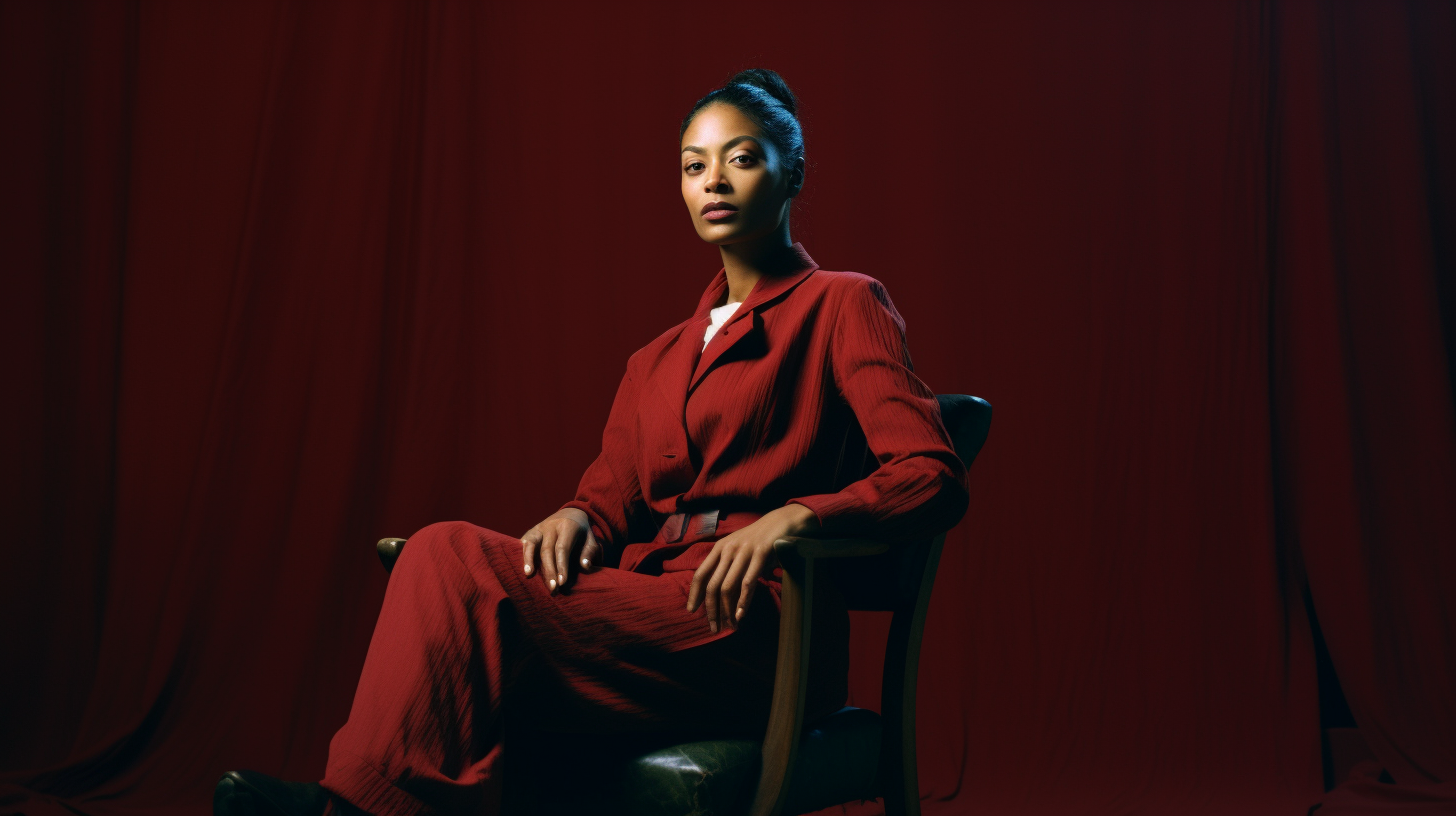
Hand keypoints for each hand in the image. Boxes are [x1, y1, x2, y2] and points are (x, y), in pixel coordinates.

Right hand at [521, 508, 600, 593]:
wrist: (571, 513)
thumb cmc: (582, 532)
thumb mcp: (591, 538)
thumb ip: (590, 551)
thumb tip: (585, 566)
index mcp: (567, 526)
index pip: (562, 548)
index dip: (561, 566)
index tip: (562, 582)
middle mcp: (551, 526)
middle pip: (546, 549)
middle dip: (548, 570)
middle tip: (552, 588)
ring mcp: (539, 528)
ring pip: (531, 543)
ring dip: (529, 560)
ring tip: (528, 576)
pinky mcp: (531, 531)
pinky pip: (524, 543)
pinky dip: (523, 555)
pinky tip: (522, 567)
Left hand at [686, 504, 819, 632]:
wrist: (781, 521)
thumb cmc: (758, 540)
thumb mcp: (737, 549)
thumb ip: (727, 567)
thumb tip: (717, 595)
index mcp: (719, 548)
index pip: (700, 574)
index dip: (694, 594)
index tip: (691, 610)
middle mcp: (728, 549)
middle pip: (712, 585)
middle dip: (711, 610)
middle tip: (714, 628)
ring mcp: (744, 551)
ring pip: (728, 587)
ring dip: (727, 610)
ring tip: (730, 626)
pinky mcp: (761, 554)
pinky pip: (748, 582)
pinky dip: (743, 601)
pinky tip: (741, 614)